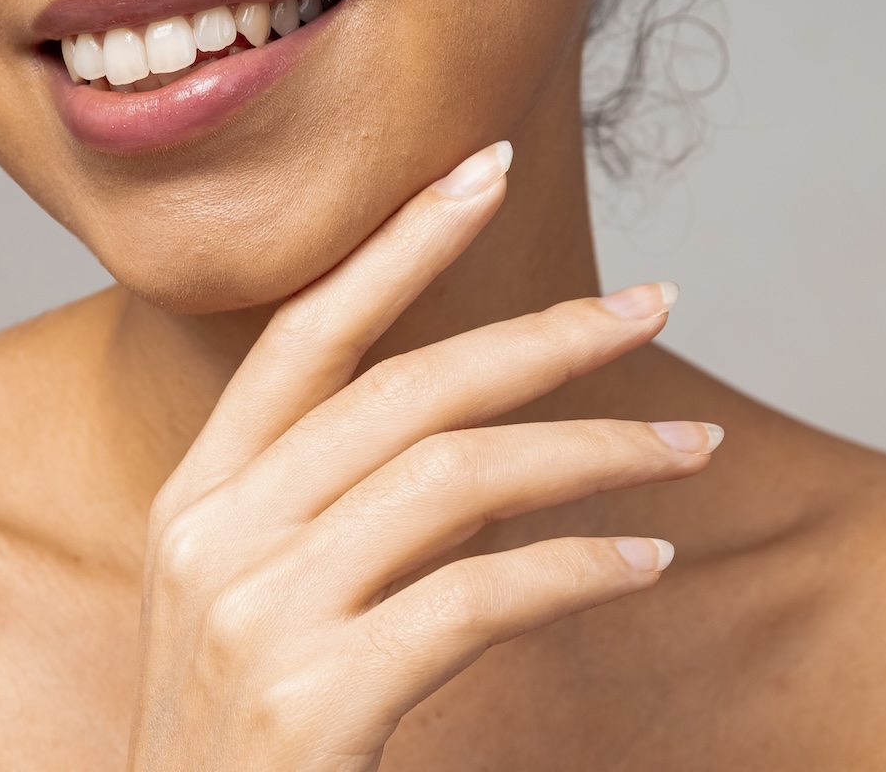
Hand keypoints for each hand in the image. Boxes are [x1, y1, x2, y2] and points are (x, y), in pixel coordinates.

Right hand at [127, 141, 716, 770]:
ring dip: (594, 449)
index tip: (485, 169)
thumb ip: (328, 507)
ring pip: (456, 477)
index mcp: (195, 497)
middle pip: (404, 390)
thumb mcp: (249, 600)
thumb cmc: (240, 736)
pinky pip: (481, 595)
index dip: (397, 245)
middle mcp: (215, 536)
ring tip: (690, 443)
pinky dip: (581, 566)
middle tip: (649, 303)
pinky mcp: (315, 698)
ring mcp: (257, 616)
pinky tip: (645, 556)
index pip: (302, 335)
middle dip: (542, 336)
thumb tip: (486, 437)